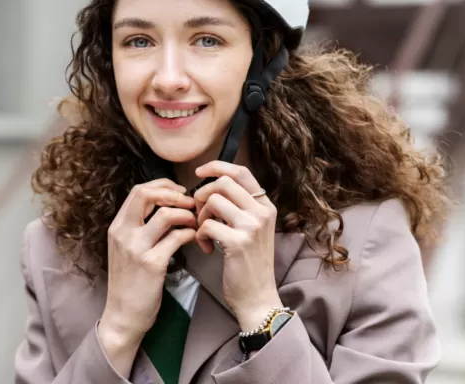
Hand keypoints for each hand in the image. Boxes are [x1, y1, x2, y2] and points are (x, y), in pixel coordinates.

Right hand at [98, 179, 196, 374]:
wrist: (123, 316)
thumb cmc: (130, 283)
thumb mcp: (125, 249)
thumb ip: (139, 228)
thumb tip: (165, 207)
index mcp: (117, 226)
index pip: (138, 190)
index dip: (162, 186)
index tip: (179, 192)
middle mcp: (123, 233)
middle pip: (147, 194)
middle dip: (174, 194)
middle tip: (191, 203)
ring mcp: (136, 248)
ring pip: (166, 214)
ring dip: (187, 215)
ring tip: (196, 223)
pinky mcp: (152, 264)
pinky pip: (177, 238)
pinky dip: (191, 234)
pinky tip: (195, 239)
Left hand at [193, 161, 282, 331]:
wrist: (257, 297)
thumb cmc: (248, 263)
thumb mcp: (251, 230)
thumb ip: (238, 207)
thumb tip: (209, 186)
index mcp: (265, 206)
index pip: (241, 171)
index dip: (217, 166)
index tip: (199, 173)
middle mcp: (262, 212)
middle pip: (223, 182)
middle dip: (202, 194)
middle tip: (199, 214)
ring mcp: (252, 226)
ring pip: (212, 200)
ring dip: (200, 216)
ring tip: (204, 233)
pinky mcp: (239, 242)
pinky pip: (207, 225)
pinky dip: (199, 236)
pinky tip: (207, 249)